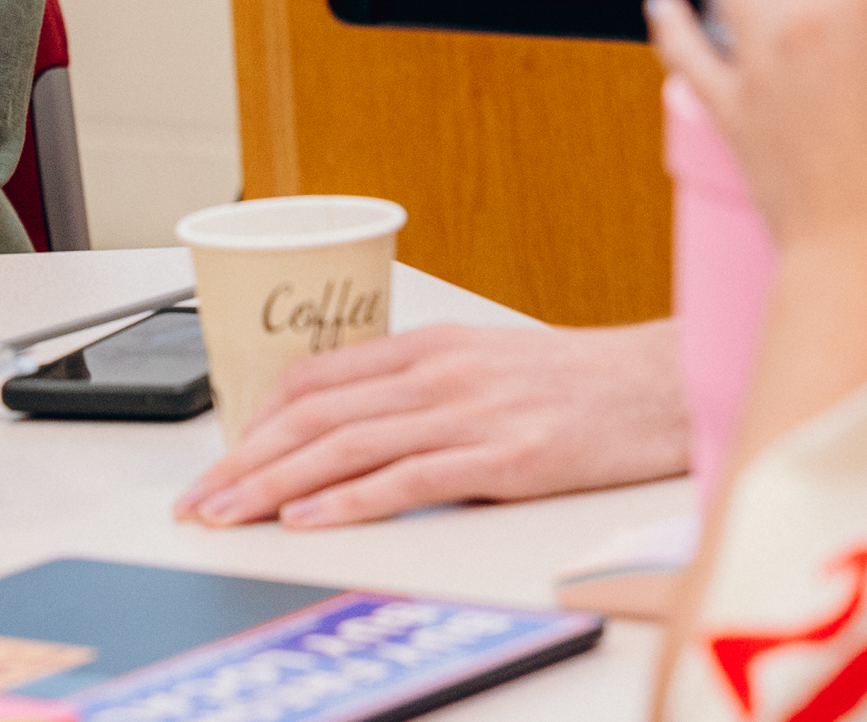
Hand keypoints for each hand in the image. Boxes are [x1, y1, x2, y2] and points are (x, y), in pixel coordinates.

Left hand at [174, 320, 687, 528]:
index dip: (258, 420)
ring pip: (347, 446)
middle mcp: (440, 374)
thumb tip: (364, 429)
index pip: (319, 378)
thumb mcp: (492, 369)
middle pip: (317, 416)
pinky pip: (409, 478)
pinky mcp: (506, 459)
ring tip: (229, 514)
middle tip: (199, 501)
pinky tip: (308, 518)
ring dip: (275, 484)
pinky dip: (349, 500)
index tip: (220, 459)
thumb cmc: (585, 385)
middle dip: (246, 460)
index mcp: (433, 348)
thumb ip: (428, 392)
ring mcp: (471, 414)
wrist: (667, 387)